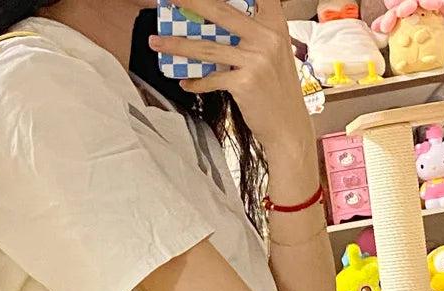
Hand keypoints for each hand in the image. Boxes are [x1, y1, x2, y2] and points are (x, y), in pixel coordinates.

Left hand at [149, 0, 305, 149]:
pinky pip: (210, 78)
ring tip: (156, 42)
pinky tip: (184, 81)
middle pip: (221, 11)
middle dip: (191, 2)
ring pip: (207, 47)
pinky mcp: (244, 82)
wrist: (288, 126)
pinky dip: (195, 81)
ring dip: (177, 44)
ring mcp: (256, 59)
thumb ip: (252, 36)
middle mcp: (267, 37)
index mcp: (274, 24)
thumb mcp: (273, 54)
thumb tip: (217, 27)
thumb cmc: (277, 90)